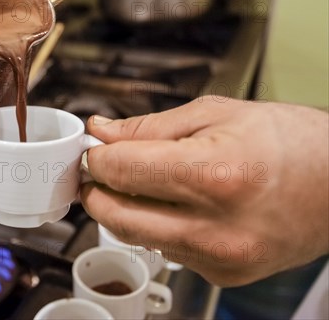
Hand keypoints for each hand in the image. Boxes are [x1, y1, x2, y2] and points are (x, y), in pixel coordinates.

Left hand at [80, 96, 327, 286]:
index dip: (97, 157)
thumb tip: (104, 132)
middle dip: (97, 190)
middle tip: (99, 170)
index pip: (121, 171)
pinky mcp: (223, 273)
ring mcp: (220, 256)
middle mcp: (216, 225)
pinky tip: (176, 205)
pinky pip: (168, 249)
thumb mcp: (217, 114)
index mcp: (214, 174)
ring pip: (137, 236)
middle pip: (117, 215)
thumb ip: (149, 127)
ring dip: (124, 208)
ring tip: (137, 182)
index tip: (94, 149)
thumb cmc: (292, 143)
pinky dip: (158, 226)